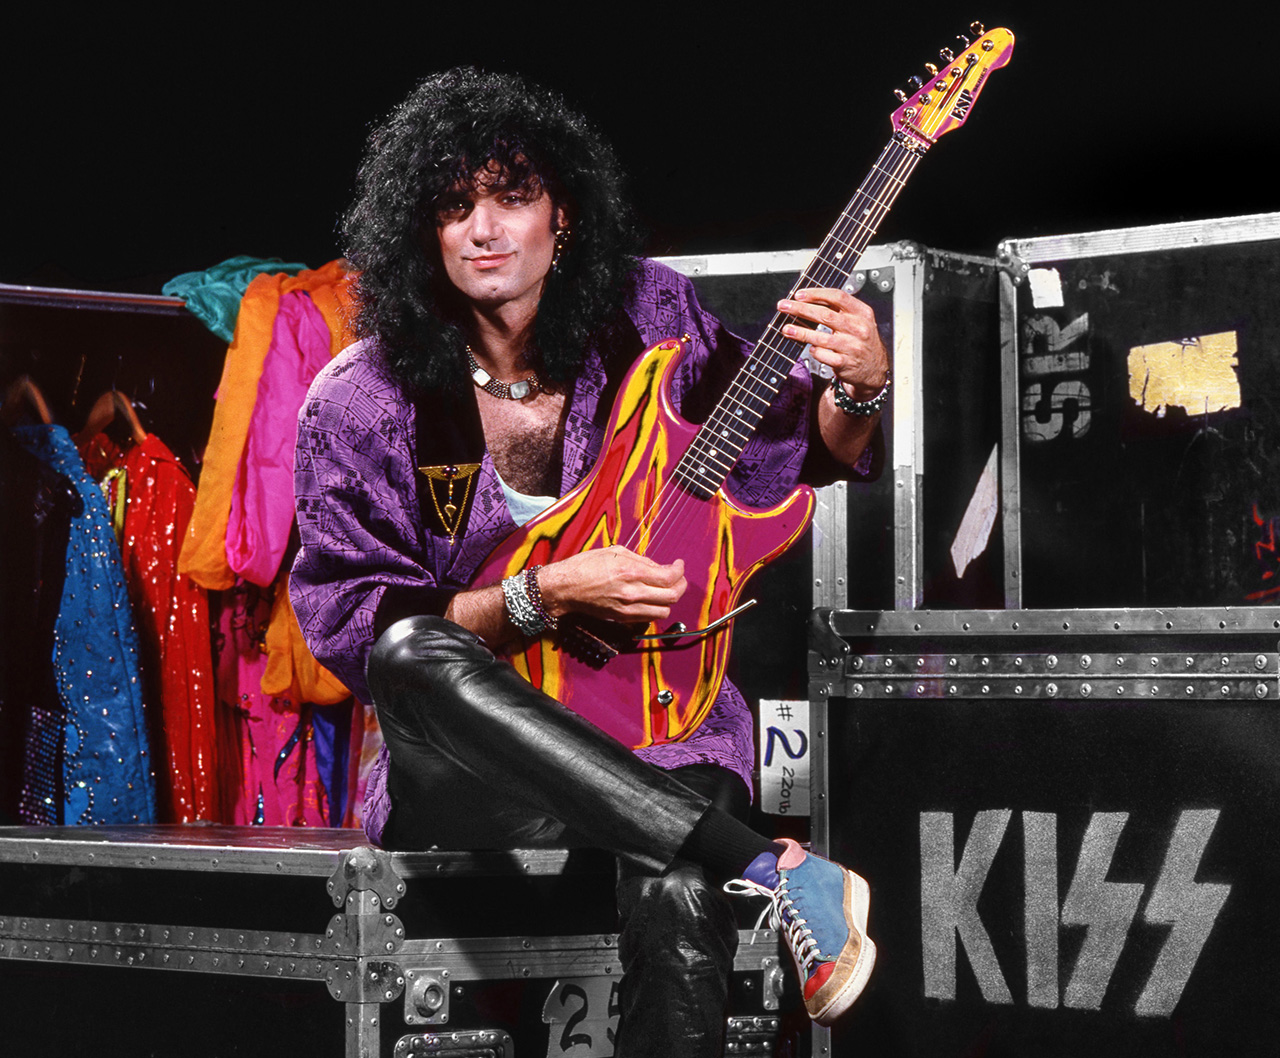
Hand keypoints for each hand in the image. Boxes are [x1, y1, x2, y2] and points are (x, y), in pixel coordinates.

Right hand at [538, 545, 685, 623]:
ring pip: (664, 611)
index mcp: (631, 571)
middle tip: (678, 578)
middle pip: (672, 596)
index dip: (680, 571)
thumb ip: (640, 560)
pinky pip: (649, 618)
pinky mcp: (622, 618)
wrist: (565, 588)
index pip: (669, 577)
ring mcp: (628, 608)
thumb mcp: (615, 552)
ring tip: (666, 590)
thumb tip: (658, 566)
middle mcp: (632, 592)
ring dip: (669, 600)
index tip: (679, 565)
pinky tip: (651, 599)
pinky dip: (656, 609)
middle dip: (681, 585)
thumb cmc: (585, 566)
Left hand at [778, 287, 888, 399]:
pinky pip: (823, 355)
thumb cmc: (860, 340)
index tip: (799, 294)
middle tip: (784, 306)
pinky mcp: (845, 363)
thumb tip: (807, 299)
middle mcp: (858, 328)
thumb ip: (838, 309)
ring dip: (801, 332)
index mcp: (861, 312)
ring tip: (786, 329)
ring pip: (821, 337)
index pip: (838, 297)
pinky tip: (809, 347)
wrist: (874, 367)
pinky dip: (814, 350)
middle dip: (801, 309)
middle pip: (826, 315)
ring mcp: (852, 346)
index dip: (816, 294)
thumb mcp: (857, 319)